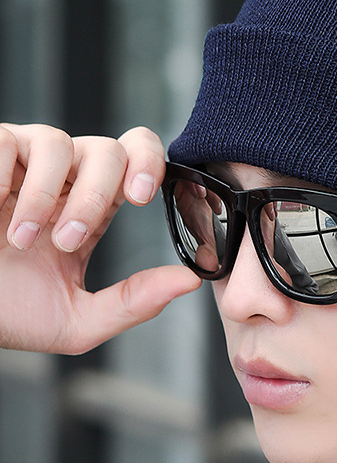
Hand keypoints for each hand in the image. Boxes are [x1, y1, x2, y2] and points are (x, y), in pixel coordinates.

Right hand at [0, 123, 200, 353]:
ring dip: (44, 197)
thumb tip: (192, 280)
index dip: (149, 164)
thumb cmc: (5, 313)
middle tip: (70, 239)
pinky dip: (3, 175)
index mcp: (92, 206)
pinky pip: (7, 141)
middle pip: (109, 149)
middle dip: (97, 192)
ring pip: (59, 142)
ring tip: (21, 239)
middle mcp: (62, 179)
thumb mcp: (76, 321)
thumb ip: (134, 302)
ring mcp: (21, 164)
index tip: (143, 195)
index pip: (137, 159)